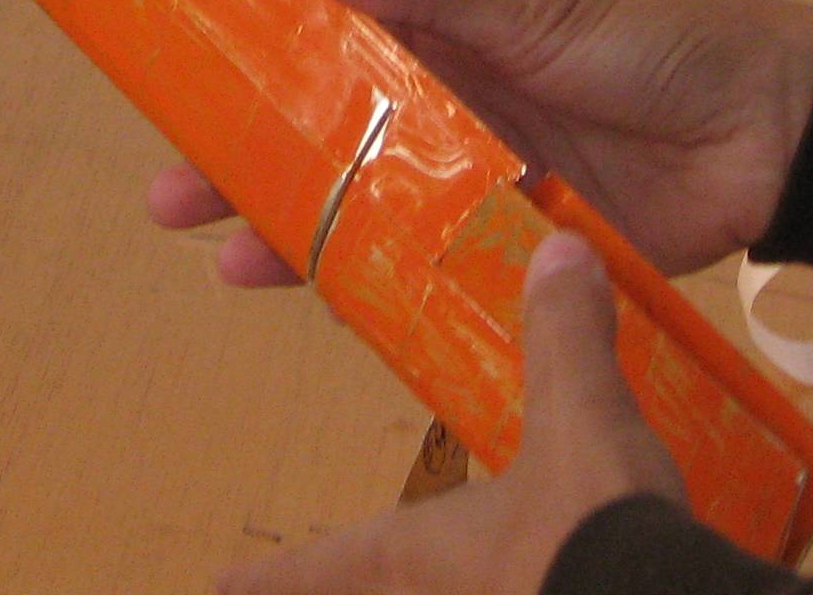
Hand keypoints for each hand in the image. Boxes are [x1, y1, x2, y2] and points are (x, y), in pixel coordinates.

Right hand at [149, 0, 812, 278]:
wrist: (773, 128)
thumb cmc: (656, 40)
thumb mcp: (535, 8)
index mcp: (443, 49)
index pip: (328, 61)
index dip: (259, 77)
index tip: (187, 91)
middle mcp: (448, 121)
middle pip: (333, 149)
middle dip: (254, 170)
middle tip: (173, 192)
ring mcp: (479, 190)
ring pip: (373, 218)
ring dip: (303, 237)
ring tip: (229, 259)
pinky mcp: (519, 251)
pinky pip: (441, 274)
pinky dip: (392, 292)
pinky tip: (335, 310)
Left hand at [218, 233, 684, 594]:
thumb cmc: (594, 538)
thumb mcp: (582, 422)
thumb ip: (566, 336)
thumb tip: (561, 252)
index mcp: (423, 553)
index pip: (327, 566)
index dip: (268, 581)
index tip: (217, 587)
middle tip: (284, 592)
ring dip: (428, 592)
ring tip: (442, 573)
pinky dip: (515, 585)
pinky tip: (549, 574)